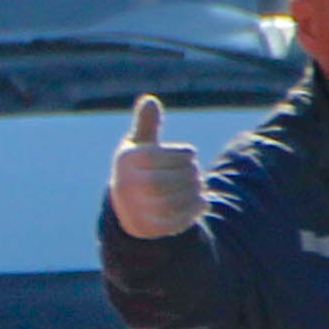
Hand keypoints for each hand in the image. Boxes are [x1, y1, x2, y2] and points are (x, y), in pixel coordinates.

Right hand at [110, 95, 204, 239]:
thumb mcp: (139, 144)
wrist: (127, 207)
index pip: (158, 157)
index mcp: (127, 161)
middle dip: (188, 176)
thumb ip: (147, 124)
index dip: (182, 155)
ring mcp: (137, 209)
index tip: (190, 155)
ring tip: (199, 186)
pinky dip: (193, 211)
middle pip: (163, 183)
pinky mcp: (150, 227)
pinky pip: (175, 222)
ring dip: (192, 193)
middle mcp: (127, 186)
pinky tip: (201, 201)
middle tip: (196, 173)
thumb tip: (151, 101)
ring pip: (170, 203)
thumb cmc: (138, 167)